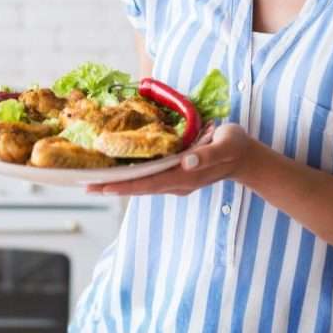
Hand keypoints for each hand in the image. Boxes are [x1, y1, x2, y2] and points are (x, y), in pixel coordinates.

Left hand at [86, 123, 253, 196]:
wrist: (247, 158)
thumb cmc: (236, 147)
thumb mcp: (227, 144)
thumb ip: (208, 154)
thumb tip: (185, 161)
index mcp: (186, 176)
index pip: (149, 183)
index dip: (125, 185)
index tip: (102, 186)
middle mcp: (178, 183)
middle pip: (139, 188)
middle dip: (113, 187)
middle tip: (85, 185)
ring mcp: (177, 181)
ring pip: (142, 185)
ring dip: (119, 184)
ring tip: (94, 182)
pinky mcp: (177, 176)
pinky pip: (149, 179)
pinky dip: (131, 178)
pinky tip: (118, 173)